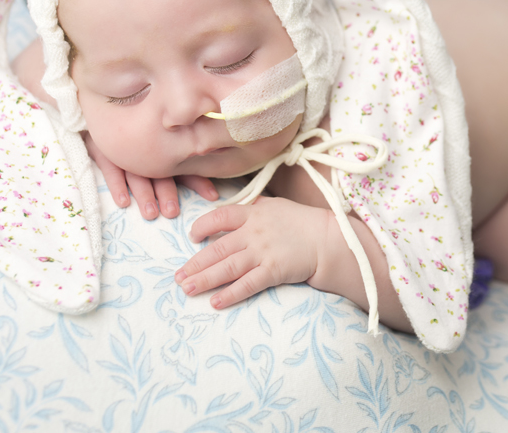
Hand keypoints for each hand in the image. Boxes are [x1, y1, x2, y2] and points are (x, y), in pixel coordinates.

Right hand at [82, 131, 218, 219]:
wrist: (104, 116)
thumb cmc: (138, 140)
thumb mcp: (162, 152)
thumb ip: (186, 165)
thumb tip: (216, 187)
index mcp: (164, 150)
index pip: (184, 167)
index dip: (199, 181)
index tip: (213, 195)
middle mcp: (147, 151)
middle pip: (159, 172)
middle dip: (167, 192)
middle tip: (172, 212)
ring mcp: (126, 152)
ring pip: (136, 174)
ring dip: (144, 194)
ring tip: (151, 214)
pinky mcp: (105, 151)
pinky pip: (110, 169)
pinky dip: (117, 185)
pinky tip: (123, 202)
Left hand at [174, 196, 329, 309]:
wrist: (329, 240)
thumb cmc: (302, 222)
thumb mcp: (275, 207)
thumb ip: (252, 210)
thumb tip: (229, 213)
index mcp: (253, 213)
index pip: (220, 216)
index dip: (202, 227)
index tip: (193, 238)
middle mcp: (254, 232)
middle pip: (217, 249)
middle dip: (195, 264)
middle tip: (178, 277)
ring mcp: (263, 252)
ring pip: (227, 267)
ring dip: (205, 280)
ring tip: (187, 289)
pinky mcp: (274, 271)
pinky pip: (247, 284)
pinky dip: (230, 294)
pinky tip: (215, 302)